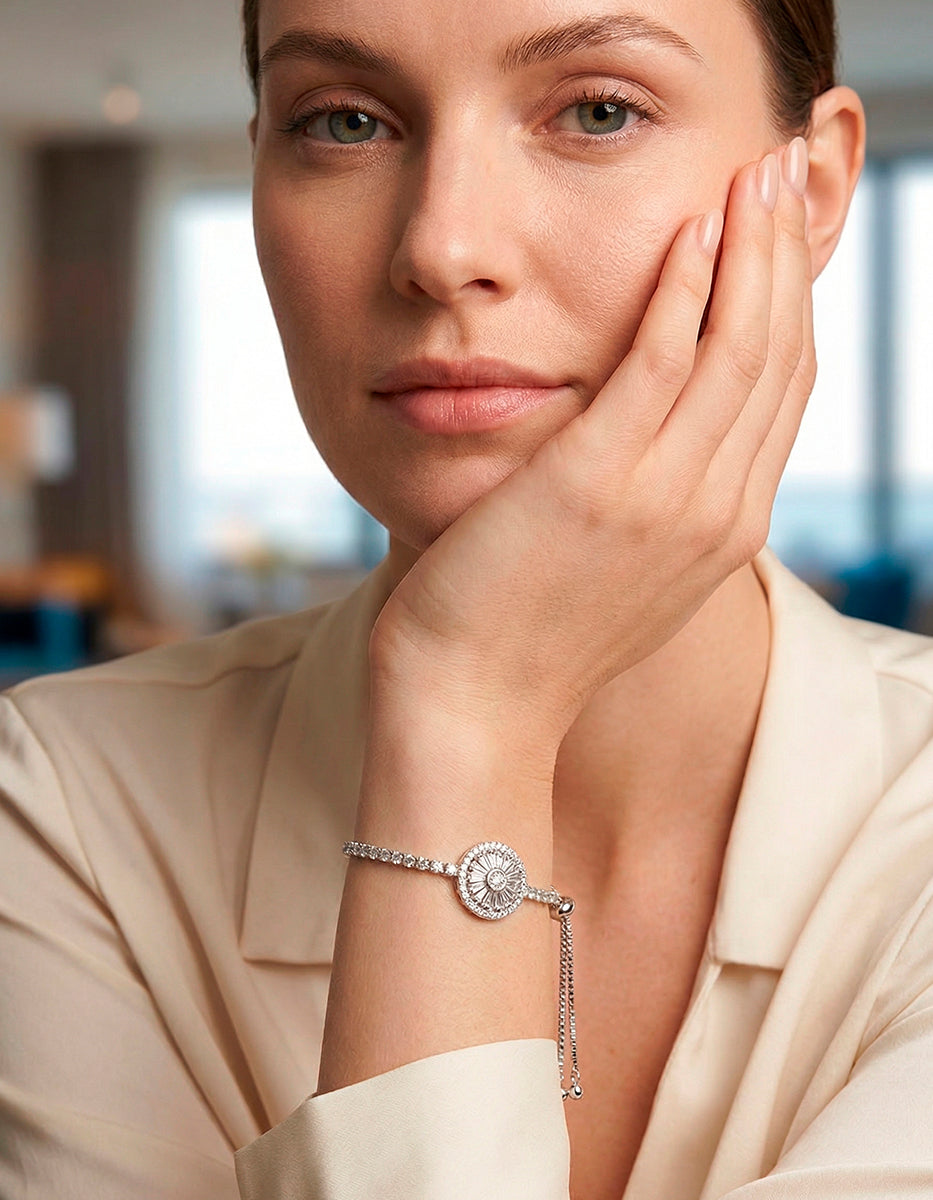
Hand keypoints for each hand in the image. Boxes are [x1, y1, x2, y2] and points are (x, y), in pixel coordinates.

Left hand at [371, 139, 814, 750]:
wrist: (471, 704)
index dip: (789, 306)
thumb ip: (655, 503)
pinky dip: (684, 288)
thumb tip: (658, 442)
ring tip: (750, 175)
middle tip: (779, 176)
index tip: (776, 240)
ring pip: (738, 348)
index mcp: (722, 532)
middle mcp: (714, 512)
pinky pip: (662, 360)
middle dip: (785, 258)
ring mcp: (664, 499)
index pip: (782, 395)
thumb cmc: (524, 635)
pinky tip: (688, 228)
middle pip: (779, 360)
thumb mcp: (618, 570)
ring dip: (750, 250)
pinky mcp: (598, 482)